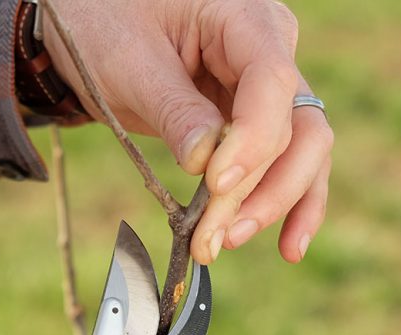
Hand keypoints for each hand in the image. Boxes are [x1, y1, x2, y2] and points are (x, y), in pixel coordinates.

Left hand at [45, 0, 332, 264]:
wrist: (96, 25)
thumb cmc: (107, 22)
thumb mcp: (128, 59)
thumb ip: (173, 108)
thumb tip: (206, 164)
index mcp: (245, 18)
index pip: (272, 82)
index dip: (254, 139)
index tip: (217, 184)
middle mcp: (273, 51)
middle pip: (297, 128)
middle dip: (261, 188)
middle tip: (217, 232)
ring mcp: (273, 90)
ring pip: (304, 155)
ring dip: (274, 205)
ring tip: (229, 240)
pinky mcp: (263, 123)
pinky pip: (291, 166)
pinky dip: (289, 206)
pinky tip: (288, 246)